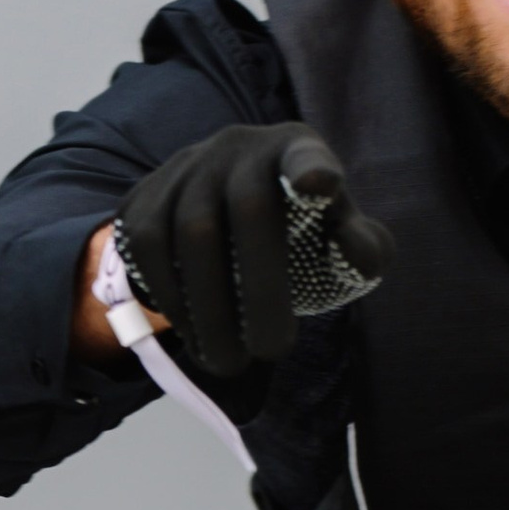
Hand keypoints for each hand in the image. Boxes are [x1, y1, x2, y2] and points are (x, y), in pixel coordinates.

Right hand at [112, 122, 390, 376]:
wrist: (231, 227)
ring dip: (207, 308)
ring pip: (188, 232)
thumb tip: (359, 253)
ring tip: (228, 363)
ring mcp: (186, 166)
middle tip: (271, 354)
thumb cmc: (303, 235)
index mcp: (296, 150)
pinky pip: (147, 244)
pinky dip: (170, 296)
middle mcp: (238, 146)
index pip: (305, 152)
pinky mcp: (145, 194)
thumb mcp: (341, 244)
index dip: (310, 166)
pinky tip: (194, 334)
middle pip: (247, 210)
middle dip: (259, 290)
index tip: (320, 185)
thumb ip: (364, 249)